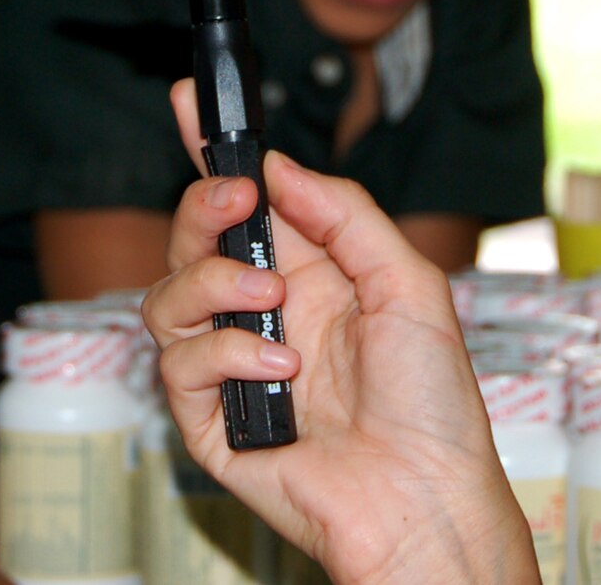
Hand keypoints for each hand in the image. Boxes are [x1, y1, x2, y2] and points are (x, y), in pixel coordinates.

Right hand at [141, 82, 538, 584]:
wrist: (425, 496)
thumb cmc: (433, 403)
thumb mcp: (409, 282)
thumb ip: (343, 214)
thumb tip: (280, 167)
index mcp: (310, 274)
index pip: (246, 204)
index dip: (212, 155)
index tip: (189, 104)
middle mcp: (264, 313)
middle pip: (192, 239)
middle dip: (203, 207)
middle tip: (236, 202)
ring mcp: (233, 366)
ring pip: (167, 296)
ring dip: (214, 284)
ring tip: (272, 301)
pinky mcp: (211, 420)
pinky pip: (179, 365)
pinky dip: (226, 355)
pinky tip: (280, 370)